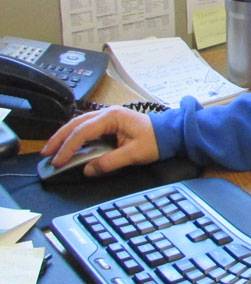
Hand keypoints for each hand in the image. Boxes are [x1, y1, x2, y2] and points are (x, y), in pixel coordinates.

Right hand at [41, 106, 159, 176]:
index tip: (59, 160)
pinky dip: (74, 138)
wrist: (170, 134)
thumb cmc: (156, 140)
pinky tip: (68, 147)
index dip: (68, 147)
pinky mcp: (109, 124)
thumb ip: (110, 162)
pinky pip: (86, 129)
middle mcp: (107, 114)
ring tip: (52, 151)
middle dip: (59, 139)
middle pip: (75, 124)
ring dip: (64, 137)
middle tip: (46, 154)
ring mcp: (107, 118)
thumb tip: (88, 170)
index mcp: (113, 117)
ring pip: (78, 125)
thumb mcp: (134, 154)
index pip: (83, 131)